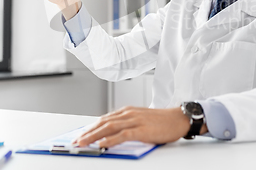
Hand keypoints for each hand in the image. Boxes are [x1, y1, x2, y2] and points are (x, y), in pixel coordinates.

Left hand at [74, 106, 192, 147]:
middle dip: (88, 132)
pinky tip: (102, 144)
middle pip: (103, 122)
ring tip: (83, 143)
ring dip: (94, 136)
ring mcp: (135, 120)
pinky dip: (110, 140)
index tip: (81, 135)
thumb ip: (128, 124)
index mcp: (128, 111)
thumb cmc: (162, 121)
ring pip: (109, 127)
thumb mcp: (141, 119)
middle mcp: (129, 113)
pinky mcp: (141, 129)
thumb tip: (113, 135)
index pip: (104, 119)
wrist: (178, 119)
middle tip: (76, 141)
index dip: (91, 127)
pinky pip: (122, 135)